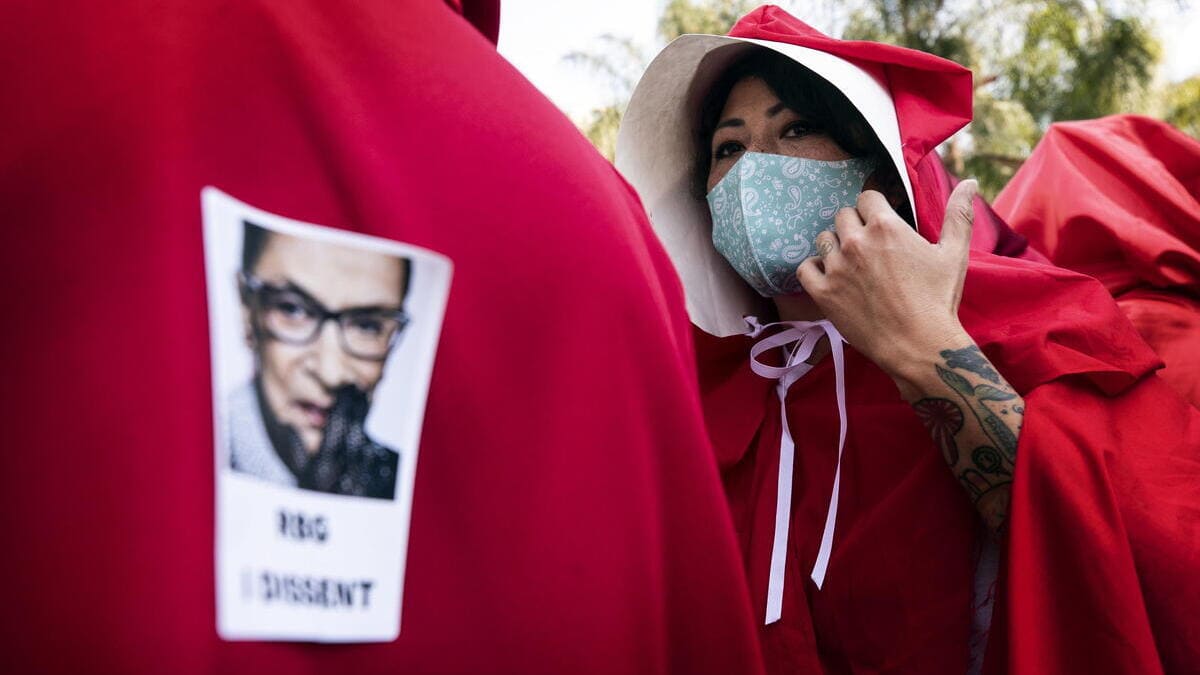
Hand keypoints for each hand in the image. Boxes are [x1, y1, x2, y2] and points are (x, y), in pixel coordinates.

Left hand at [797, 180, 976, 389]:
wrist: (919, 345)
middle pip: (843, 215)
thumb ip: (959, 213)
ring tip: (853, 264)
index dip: (875, 208)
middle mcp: (856, 242)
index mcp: (885, 226)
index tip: (881, 223)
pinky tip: (830, 276)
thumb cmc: (938, 300)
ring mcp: (836, 267)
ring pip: (824, 239)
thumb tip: (970, 181)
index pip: (866, 197)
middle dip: (855, 226)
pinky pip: (805, 268)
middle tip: (869, 247)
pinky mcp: (823, 292)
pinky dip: (815, 269)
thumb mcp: (954, 253)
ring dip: (836, 246)